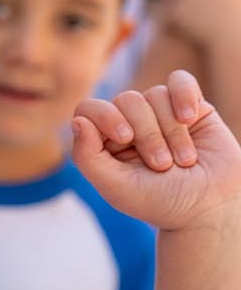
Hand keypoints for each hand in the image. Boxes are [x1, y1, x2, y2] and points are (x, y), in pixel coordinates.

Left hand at [72, 72, 240, 230]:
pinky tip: (190, 117)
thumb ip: (87, 157)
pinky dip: (185, 96)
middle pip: (126, 100)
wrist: (212, 207)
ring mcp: (160, 113)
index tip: (124, 137)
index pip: (90, 110)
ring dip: (171, 131)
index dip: (104, 116)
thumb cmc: (162, 202)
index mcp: (106, 142)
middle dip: (147, 134)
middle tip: (162, 165)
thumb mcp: (117, 187)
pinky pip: (181, 81)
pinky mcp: (191, 106)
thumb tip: (78, 120)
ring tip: (184, 161)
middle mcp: (130, 124)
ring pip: (155, 95)